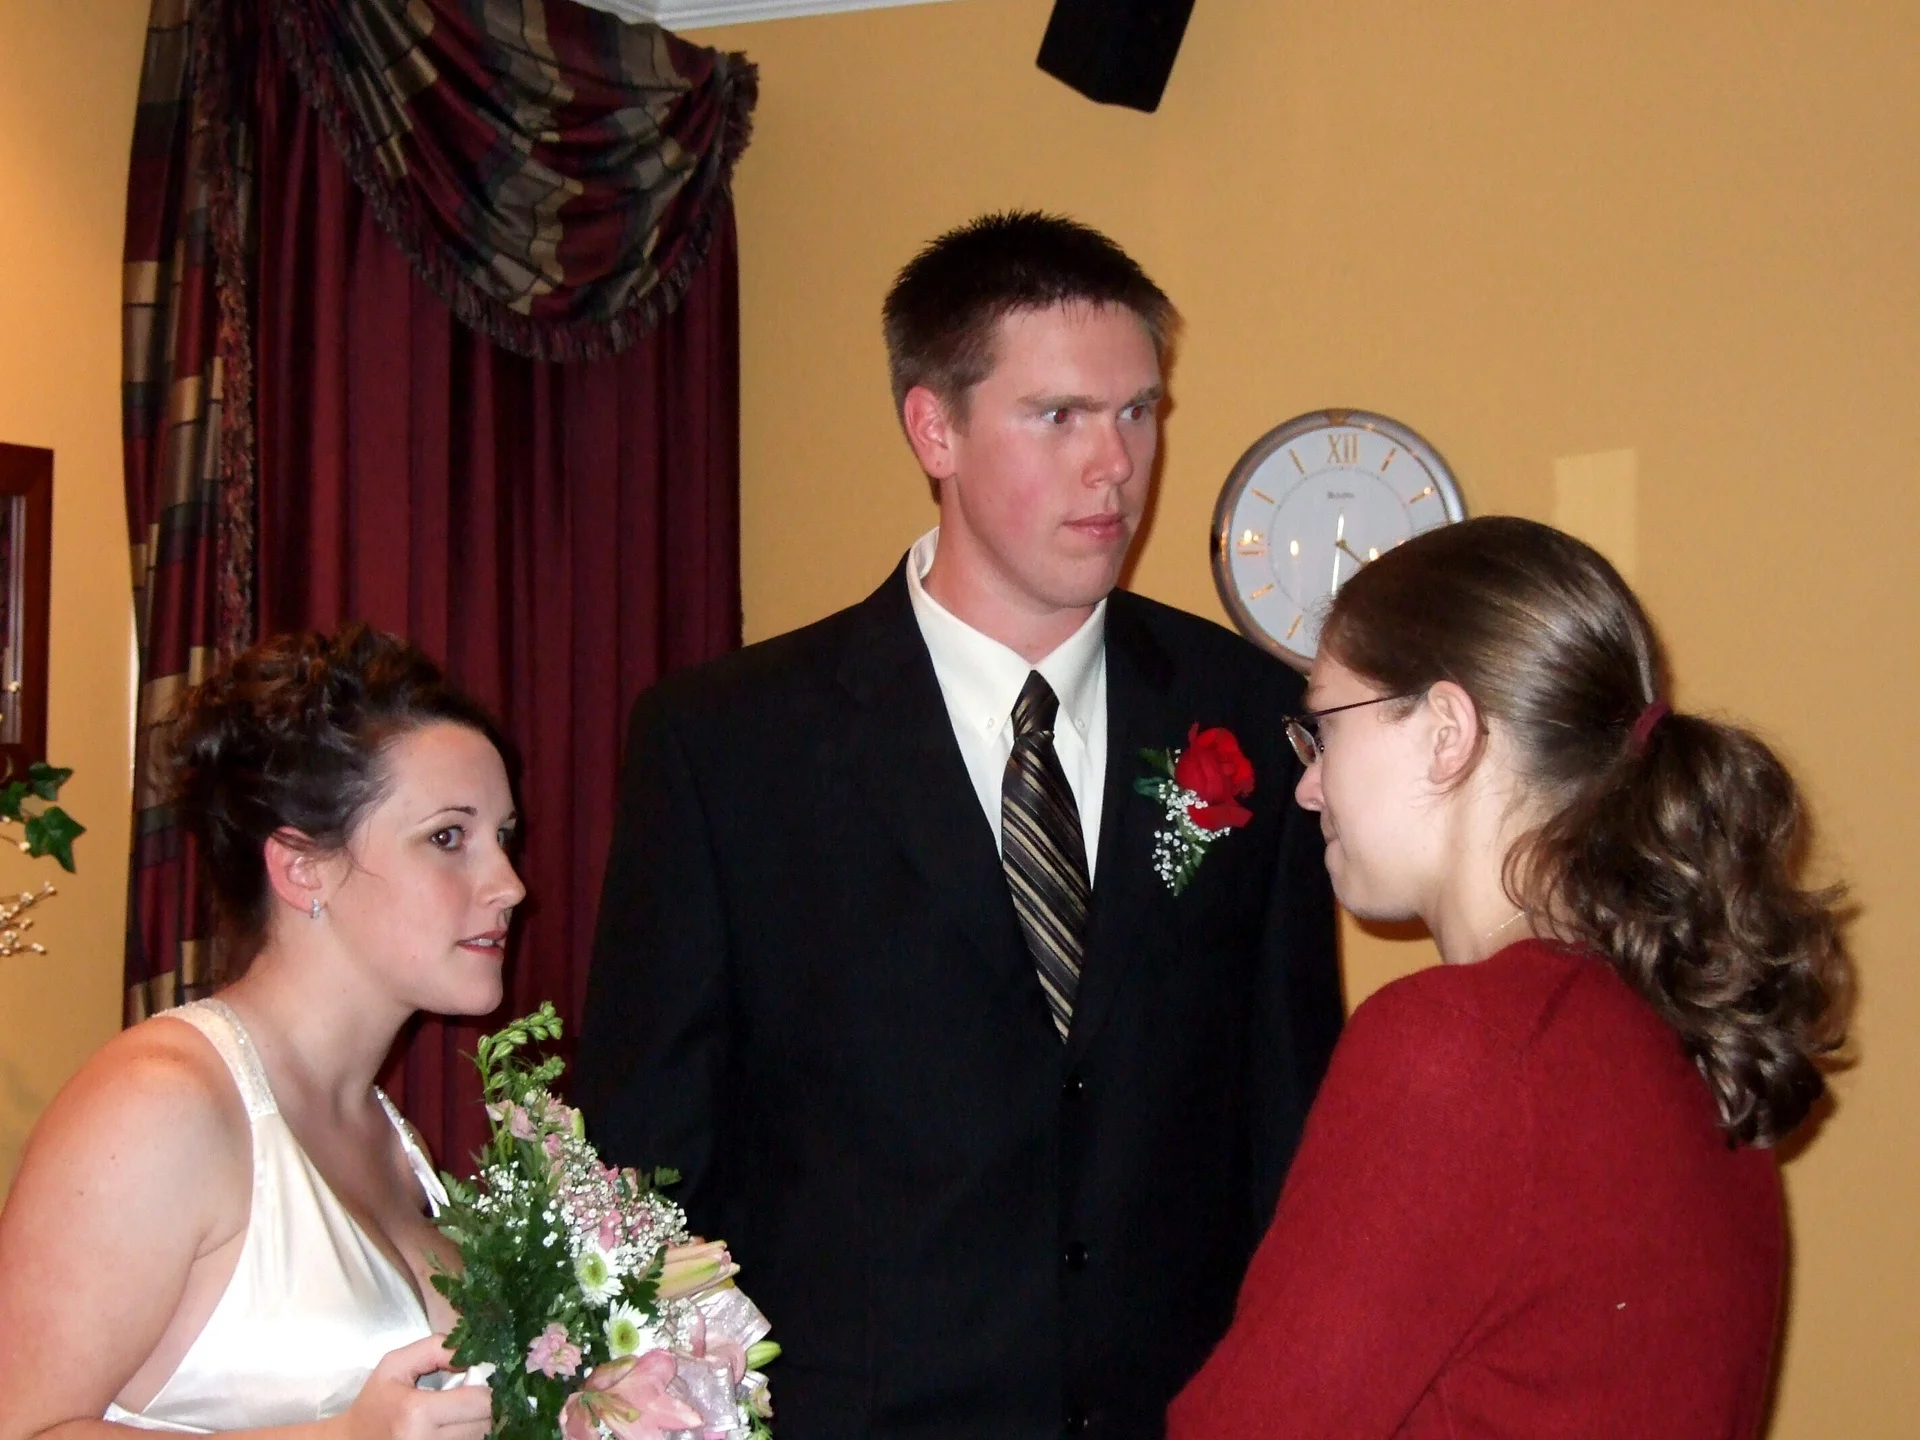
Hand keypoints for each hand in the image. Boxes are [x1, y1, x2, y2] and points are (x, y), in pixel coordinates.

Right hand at [336, 1334, 492, 1439]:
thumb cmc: (375, 1402)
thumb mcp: (395, 1365)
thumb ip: (435, 1349)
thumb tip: (473, 1356)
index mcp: (417, 1413)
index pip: (478, 1402)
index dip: (486, 1389)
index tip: (477, 1380)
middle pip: (485, 1424)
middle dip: (486, 1406)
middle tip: (473, 1396)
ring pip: (481, 1438)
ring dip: (479, 1423)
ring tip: (464, 1412)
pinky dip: (469, 1436)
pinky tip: (458, 1425)